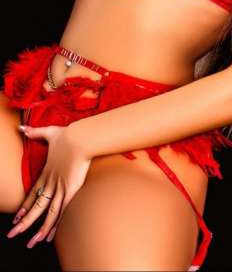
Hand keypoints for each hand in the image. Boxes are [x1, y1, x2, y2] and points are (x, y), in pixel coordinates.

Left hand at [7, 124, 90, 247]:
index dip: (24, 205)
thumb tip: (21, 127)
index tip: (16, 216)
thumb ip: (35, 131)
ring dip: (37, 229)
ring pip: (46, 213)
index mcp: (46, 171)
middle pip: (35, 206)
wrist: (80, 138)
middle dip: (23, 222)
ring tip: (30, 243)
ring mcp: (60, 187)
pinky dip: (54, 225)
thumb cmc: (68, 135)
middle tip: (12, 234)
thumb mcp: (49, 132)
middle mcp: (51, 182)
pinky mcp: (70, 190)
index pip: (33, 192)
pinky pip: (60, 211)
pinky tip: (48, 236)